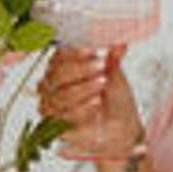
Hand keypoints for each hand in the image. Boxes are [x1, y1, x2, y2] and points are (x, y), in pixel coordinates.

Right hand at [38, 45, 143, 161]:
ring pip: (60, 95)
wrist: (121, 127)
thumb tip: (119, 44)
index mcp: (65, 65)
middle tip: (101, 70)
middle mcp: (54, 83)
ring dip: (84, 90)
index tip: (92, 51)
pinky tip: (95, 105)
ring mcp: (52, 103)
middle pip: (57, 74)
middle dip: (81, 71)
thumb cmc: (115, 100)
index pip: (59, 55)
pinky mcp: (54, 124)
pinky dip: (81, 110)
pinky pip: (62, 116)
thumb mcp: (117, 77)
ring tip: (102, 88)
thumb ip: (114, 61)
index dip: (73, 53)